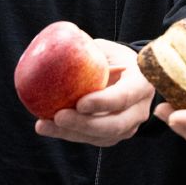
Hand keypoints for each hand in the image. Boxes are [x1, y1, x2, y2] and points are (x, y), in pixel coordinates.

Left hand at [35, 40, 154, 146]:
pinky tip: (47, 127)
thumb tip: (60, 45)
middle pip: (114, 125)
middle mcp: (139, 109)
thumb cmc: (114, 58)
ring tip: (44, 125)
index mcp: (141, 83)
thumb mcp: (107, 49)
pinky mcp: (114, 136)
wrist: (128, 76)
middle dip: (83, 124)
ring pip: (101, 137)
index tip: (79, 103)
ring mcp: (129, 126)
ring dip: (70, 133)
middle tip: (58, 117)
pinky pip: (91, 139)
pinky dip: (67, 134)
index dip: (102, 102)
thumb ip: (90, 51)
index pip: (124, 97)